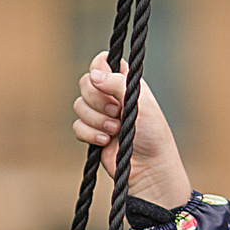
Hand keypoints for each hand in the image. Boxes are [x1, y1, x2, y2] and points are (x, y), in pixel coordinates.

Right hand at [73, 55, 194, 208]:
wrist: (149, 167)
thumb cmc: (152, 133)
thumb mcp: (139, 102)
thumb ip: (117, 84)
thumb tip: (94, 75)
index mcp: (125, 82)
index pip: (102, 63)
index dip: (99, 69)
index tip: (105, 82)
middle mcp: (111, 96)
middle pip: (85, 84)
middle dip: (97, 101)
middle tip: (116, 112)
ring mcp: (100, 115)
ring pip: (78, 106)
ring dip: (96, 120)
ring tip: (115, 130)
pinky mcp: (92, 133)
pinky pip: (77, 126)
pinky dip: (90, 134)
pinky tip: (106, 141)